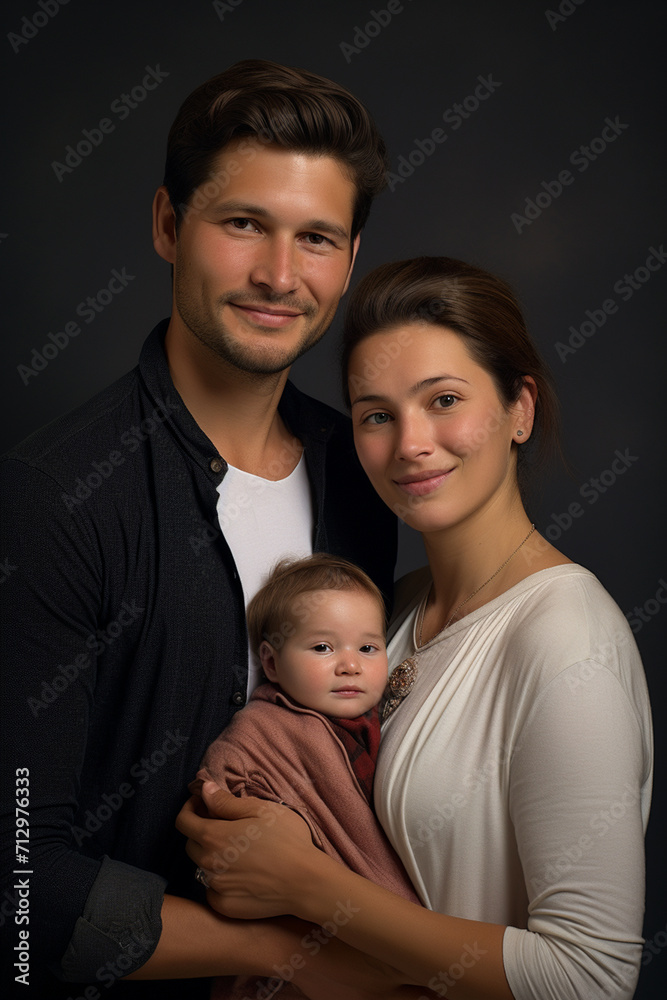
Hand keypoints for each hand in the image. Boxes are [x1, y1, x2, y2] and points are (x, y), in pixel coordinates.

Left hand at [176, 781, 315, 919]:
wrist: (305, 881)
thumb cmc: (286, 839)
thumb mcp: (259, 810)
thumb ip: (225, 801)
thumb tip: (203, 789)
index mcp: (213, 836)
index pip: (183, 822)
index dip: (189, 808)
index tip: (201, 804)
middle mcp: (208, 863)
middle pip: (191, 844)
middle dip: (201, 831)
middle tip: (224, 826)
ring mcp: (216, 888)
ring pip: (202, 868)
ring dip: (212, 856)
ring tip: (237, 851)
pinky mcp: (225, 906)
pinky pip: (212, 891)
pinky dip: (220, 882)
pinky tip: (240, 875)